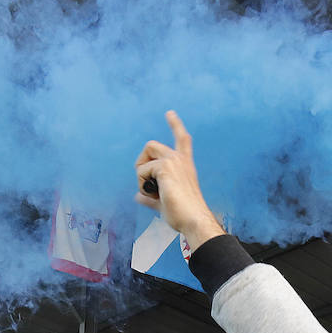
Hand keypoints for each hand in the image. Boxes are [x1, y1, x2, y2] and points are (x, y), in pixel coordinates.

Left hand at [135, 110, 224, 249]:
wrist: (194, 220)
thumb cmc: (184, 214)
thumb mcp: (164, 203)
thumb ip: (151, 197)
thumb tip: (137, 196)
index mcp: (185, 165)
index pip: (182, 139)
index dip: (175, 125)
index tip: (169, 112)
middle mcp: (180, 159)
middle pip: (151, 145)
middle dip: (141, 163)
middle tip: (145, 184)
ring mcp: (173, 161)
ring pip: (143, 160)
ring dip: (141, 179)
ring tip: (154, 194)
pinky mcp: (165, 168)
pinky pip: (142, 173)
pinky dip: (143, 186)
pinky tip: (156, 195)